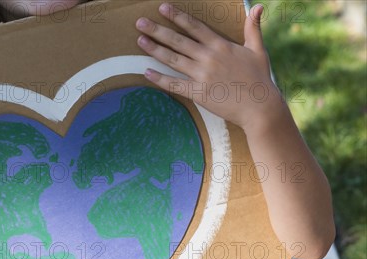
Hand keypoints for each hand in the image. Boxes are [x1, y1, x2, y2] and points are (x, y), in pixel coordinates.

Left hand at [135, 2, 284, 131]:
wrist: (260, 106)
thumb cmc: (260, 78)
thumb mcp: (258, 50)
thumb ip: (253, 28)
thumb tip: (257, 7)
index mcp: (221, 45)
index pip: (194, 26)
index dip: (177, 16)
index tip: (162, 8)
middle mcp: (209, 57)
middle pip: (178, 40)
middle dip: (158, 30)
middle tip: (140, 23)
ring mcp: (202, 75)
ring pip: (173, 59)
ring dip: (155, 49)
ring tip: (140, 40)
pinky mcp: (198, 93)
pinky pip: (175, 84)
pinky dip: (160, 79)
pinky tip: (146, 72)